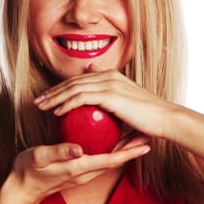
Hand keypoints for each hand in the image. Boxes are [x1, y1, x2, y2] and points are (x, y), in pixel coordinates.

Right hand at [8, 134, 149, 203]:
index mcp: (79, 168)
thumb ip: (58, 153)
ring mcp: (83, 169)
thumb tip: (79, 149)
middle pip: (116, 159)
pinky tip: (113, 135)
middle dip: (133, 149)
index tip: (145, 145)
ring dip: (125, 147)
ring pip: (110, 157)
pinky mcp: (79, 166)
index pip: (110, 160)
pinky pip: (101, 156)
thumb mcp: (39, 159)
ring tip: (137, 133)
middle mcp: (85, 170)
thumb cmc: (30, 171)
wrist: (23, 186)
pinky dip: (111, 146)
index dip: (129, 153)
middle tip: (147, 134)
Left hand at [34, 64, 173, 137]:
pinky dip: (67, 104)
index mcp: (111, 76)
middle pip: (73, 81)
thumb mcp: (127, 112)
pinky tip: (57, 112)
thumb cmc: (148, 119)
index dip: (63, 87)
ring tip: (41, 106)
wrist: (165, 118)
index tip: (50, 97)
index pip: (80, 80)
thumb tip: (101, 127)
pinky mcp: (109, 93)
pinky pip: (81, 97)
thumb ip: (111, 113)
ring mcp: (109, 82)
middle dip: (53, 90)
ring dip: (54, 96)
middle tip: (39, 100)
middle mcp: (108, 75)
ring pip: (73, 87)